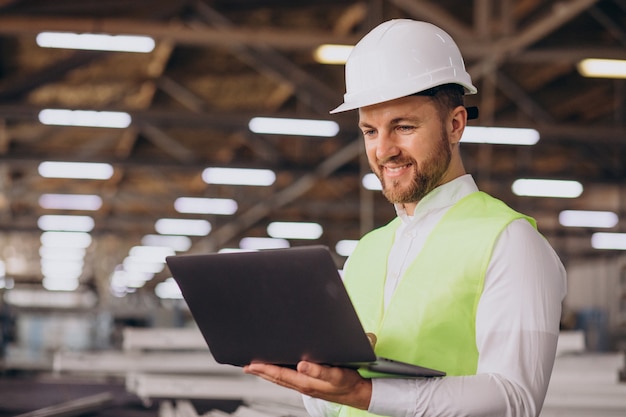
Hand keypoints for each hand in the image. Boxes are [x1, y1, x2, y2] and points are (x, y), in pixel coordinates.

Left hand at [243, 361, 371, 409]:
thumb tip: (301, 365)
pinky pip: (290, 380)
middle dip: (261, 372)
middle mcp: (303, 385)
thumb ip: (319, 370)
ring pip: (282, 380)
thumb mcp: (336, 375)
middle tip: (246, 365)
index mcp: (306, 383)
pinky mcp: (311, 385)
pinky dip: (279, 375)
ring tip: (256, 367)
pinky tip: (278, 370)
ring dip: (268, 374)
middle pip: (277, 378)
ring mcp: (306, 386)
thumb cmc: (349, 383)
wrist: (360, 393)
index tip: (251, 364)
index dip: (264, 369)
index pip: (280, 375)